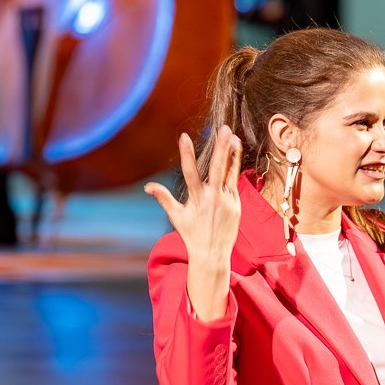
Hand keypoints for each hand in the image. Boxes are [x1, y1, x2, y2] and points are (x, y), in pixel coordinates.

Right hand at [143, 126, 242, 321]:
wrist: (212, 254)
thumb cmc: (191, 234)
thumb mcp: (176, 216)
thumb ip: (163, 198)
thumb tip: (147, 186)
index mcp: (196, 199)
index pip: (189, 172)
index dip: (186, 153)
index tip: (183, 136)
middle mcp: (213, 197)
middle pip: (217, 168)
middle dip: (221, 148)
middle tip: (224, 129)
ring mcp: (227, 200)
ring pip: (230, 172)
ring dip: (232, 153)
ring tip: (233, 136)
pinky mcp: (237, 203)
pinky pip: (235, 181)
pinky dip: (235, 166)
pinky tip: (236, 152)